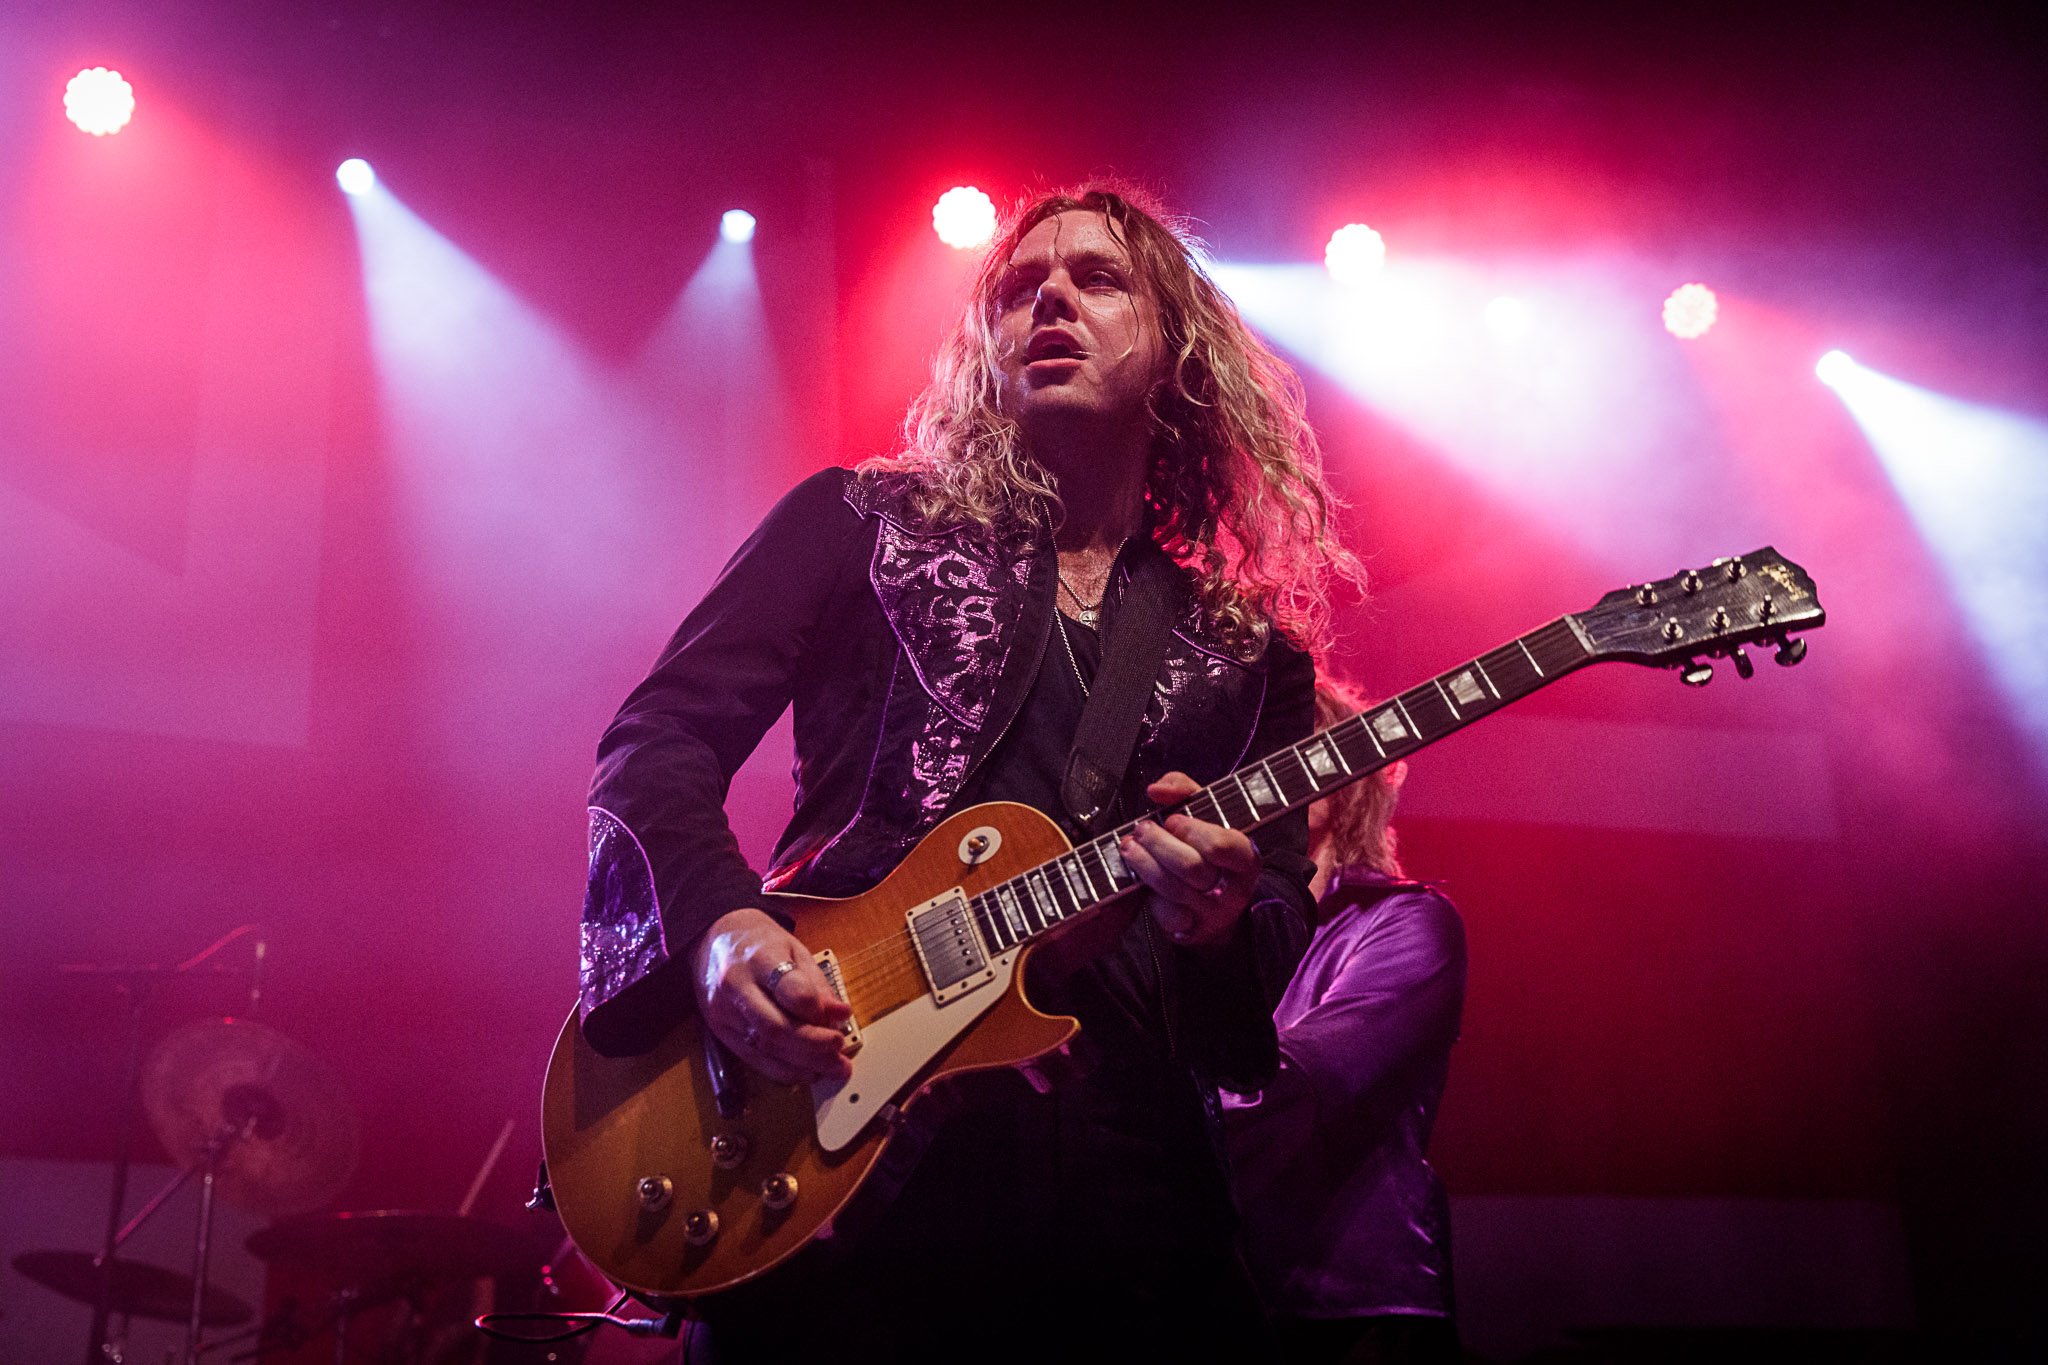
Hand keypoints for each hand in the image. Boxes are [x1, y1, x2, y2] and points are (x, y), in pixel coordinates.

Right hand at [689, 908, 852, 1084]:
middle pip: (775, 1027)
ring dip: (803, 1063)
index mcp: (759, 957)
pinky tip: (806, 1071)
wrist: (713, 939)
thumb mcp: (794, 949)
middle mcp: (736, 986)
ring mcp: (723, 1011)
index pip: (790, 990)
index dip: (817, 1011)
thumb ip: (816, 983)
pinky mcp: (719, 1030)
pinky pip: (752, 1057)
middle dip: (813, 1046)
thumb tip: (841, 1014)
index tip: (838, 1020)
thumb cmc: (758, 941)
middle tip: (840, 1052)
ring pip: (765, 1047)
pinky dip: (782, 1070)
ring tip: (832, 1068)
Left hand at [1120, 771, 1262, 948]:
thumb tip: (1156, 790)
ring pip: (1173, 889)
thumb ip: (1184, 790)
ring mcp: (1215, 914)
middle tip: (1140, 830)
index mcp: (1246, 856)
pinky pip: (1166, 915)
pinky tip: (1141, 882)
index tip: (1172, 820)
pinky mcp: (1194, 931)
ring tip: (1129, 847)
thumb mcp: (1206, 813)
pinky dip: (1150, 897)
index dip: (1190, 830)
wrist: (1219, 901)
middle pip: (1191, 867)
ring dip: (1144, 864)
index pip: (1220, 846)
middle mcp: (1235, 888)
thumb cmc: (1208, 847)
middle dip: (1158, 845)